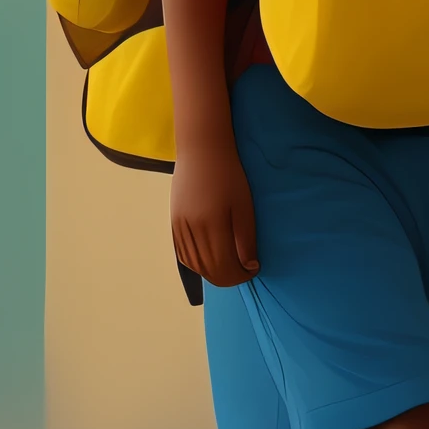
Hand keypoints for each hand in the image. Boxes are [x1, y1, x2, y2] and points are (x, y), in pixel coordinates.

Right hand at [171, 148, 257, 287]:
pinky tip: (210, 260)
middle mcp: (192, 231)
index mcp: (212, 226)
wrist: (201, 151)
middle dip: (229, 277)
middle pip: (209, 270)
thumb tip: (249, 265)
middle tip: (245, 270)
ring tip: (230, 266)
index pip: (225, 267)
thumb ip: (245, 238)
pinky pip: (183, 255)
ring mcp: (179, 228)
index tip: (254, 268)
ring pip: (195, 266)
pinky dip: (197, 264)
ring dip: (213, 273)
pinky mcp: (174, 224)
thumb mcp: (244, 205)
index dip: (241, 275)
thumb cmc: (229, 174)